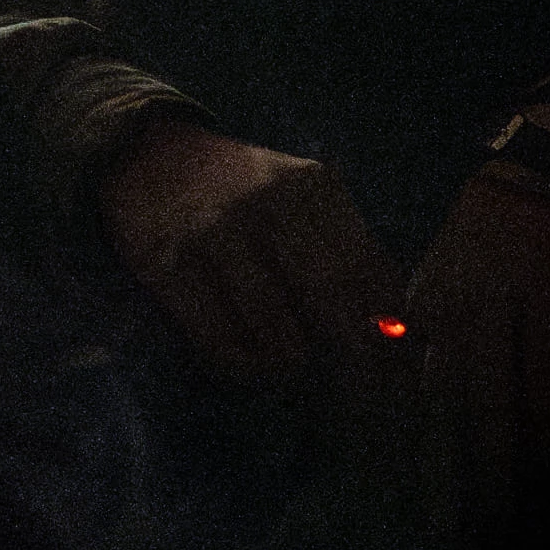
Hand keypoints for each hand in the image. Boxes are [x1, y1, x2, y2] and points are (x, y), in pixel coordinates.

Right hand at [99, 117, 408, 420]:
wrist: (148, 152)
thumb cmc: (241, 187)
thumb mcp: (301, 197)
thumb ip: (346, 247)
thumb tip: (400, 327)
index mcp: (314, 189)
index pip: (370, 272)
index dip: (389, 332)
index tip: (397, 373)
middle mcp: (269, 205)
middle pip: (330, 302)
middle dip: (350, 361)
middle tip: (354, 397)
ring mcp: (215, 232)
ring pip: (275, 327)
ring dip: (291, 366)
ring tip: (295, 377)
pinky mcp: (166, 262)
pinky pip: (217, 337)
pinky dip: (240, 365)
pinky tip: (249, 366)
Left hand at [405, 149, 549, 533]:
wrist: (527, 177)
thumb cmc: (475, 244)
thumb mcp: (430, 287)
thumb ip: (419, 345)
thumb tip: (401, 410)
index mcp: (415, 311)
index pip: (399, 394)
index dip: (397, 453)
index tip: (394, 508)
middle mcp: (446, 313)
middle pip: (441, 410)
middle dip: (444, 475)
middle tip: (447, 535)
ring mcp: (498, 307)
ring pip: (492, 399)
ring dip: (496, 460)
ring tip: (501, 512)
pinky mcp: (547, 303)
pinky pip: (544, 374)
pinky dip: (546, 420)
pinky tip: (548, 461)